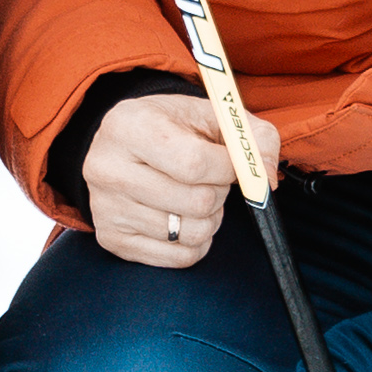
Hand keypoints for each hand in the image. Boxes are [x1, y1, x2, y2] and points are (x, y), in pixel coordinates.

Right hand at [77, 90, 272, 268]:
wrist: (121, 143)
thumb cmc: (171, 127)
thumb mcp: (210, 114)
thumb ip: (253, 136)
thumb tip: (266, 179)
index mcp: (129, 126)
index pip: (196, 164)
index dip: (229, 170)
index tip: (234, 165)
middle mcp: (107, 168)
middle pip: (196, 202)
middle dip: (220, 193)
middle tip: (211, 180)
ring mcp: (105, 207)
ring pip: (190, 233)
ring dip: (210, 219)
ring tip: (196, 198)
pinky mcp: (110, 239)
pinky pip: (178, 257)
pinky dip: (196, 243)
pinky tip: (184, 219)